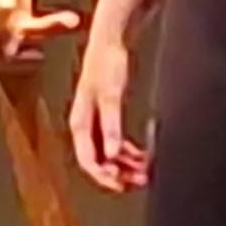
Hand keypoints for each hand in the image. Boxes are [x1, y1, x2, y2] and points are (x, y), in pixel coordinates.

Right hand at [67, 36, 147, 192]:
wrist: (112, 40)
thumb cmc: (108, 64)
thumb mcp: (111, 96)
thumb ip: (111, 126)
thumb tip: (111, 154)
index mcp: (80, 122)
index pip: (88, 160)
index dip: (104, 176)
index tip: (122, 185)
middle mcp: (85, 126)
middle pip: (99, 161)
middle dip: (119, 174)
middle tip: (140, 181)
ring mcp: (96, 122)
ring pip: (109, 155)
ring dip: (125, 166)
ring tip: (145, 172)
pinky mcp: (107, 117)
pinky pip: (116, 143)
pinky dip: (128, 153)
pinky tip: (143, 157)